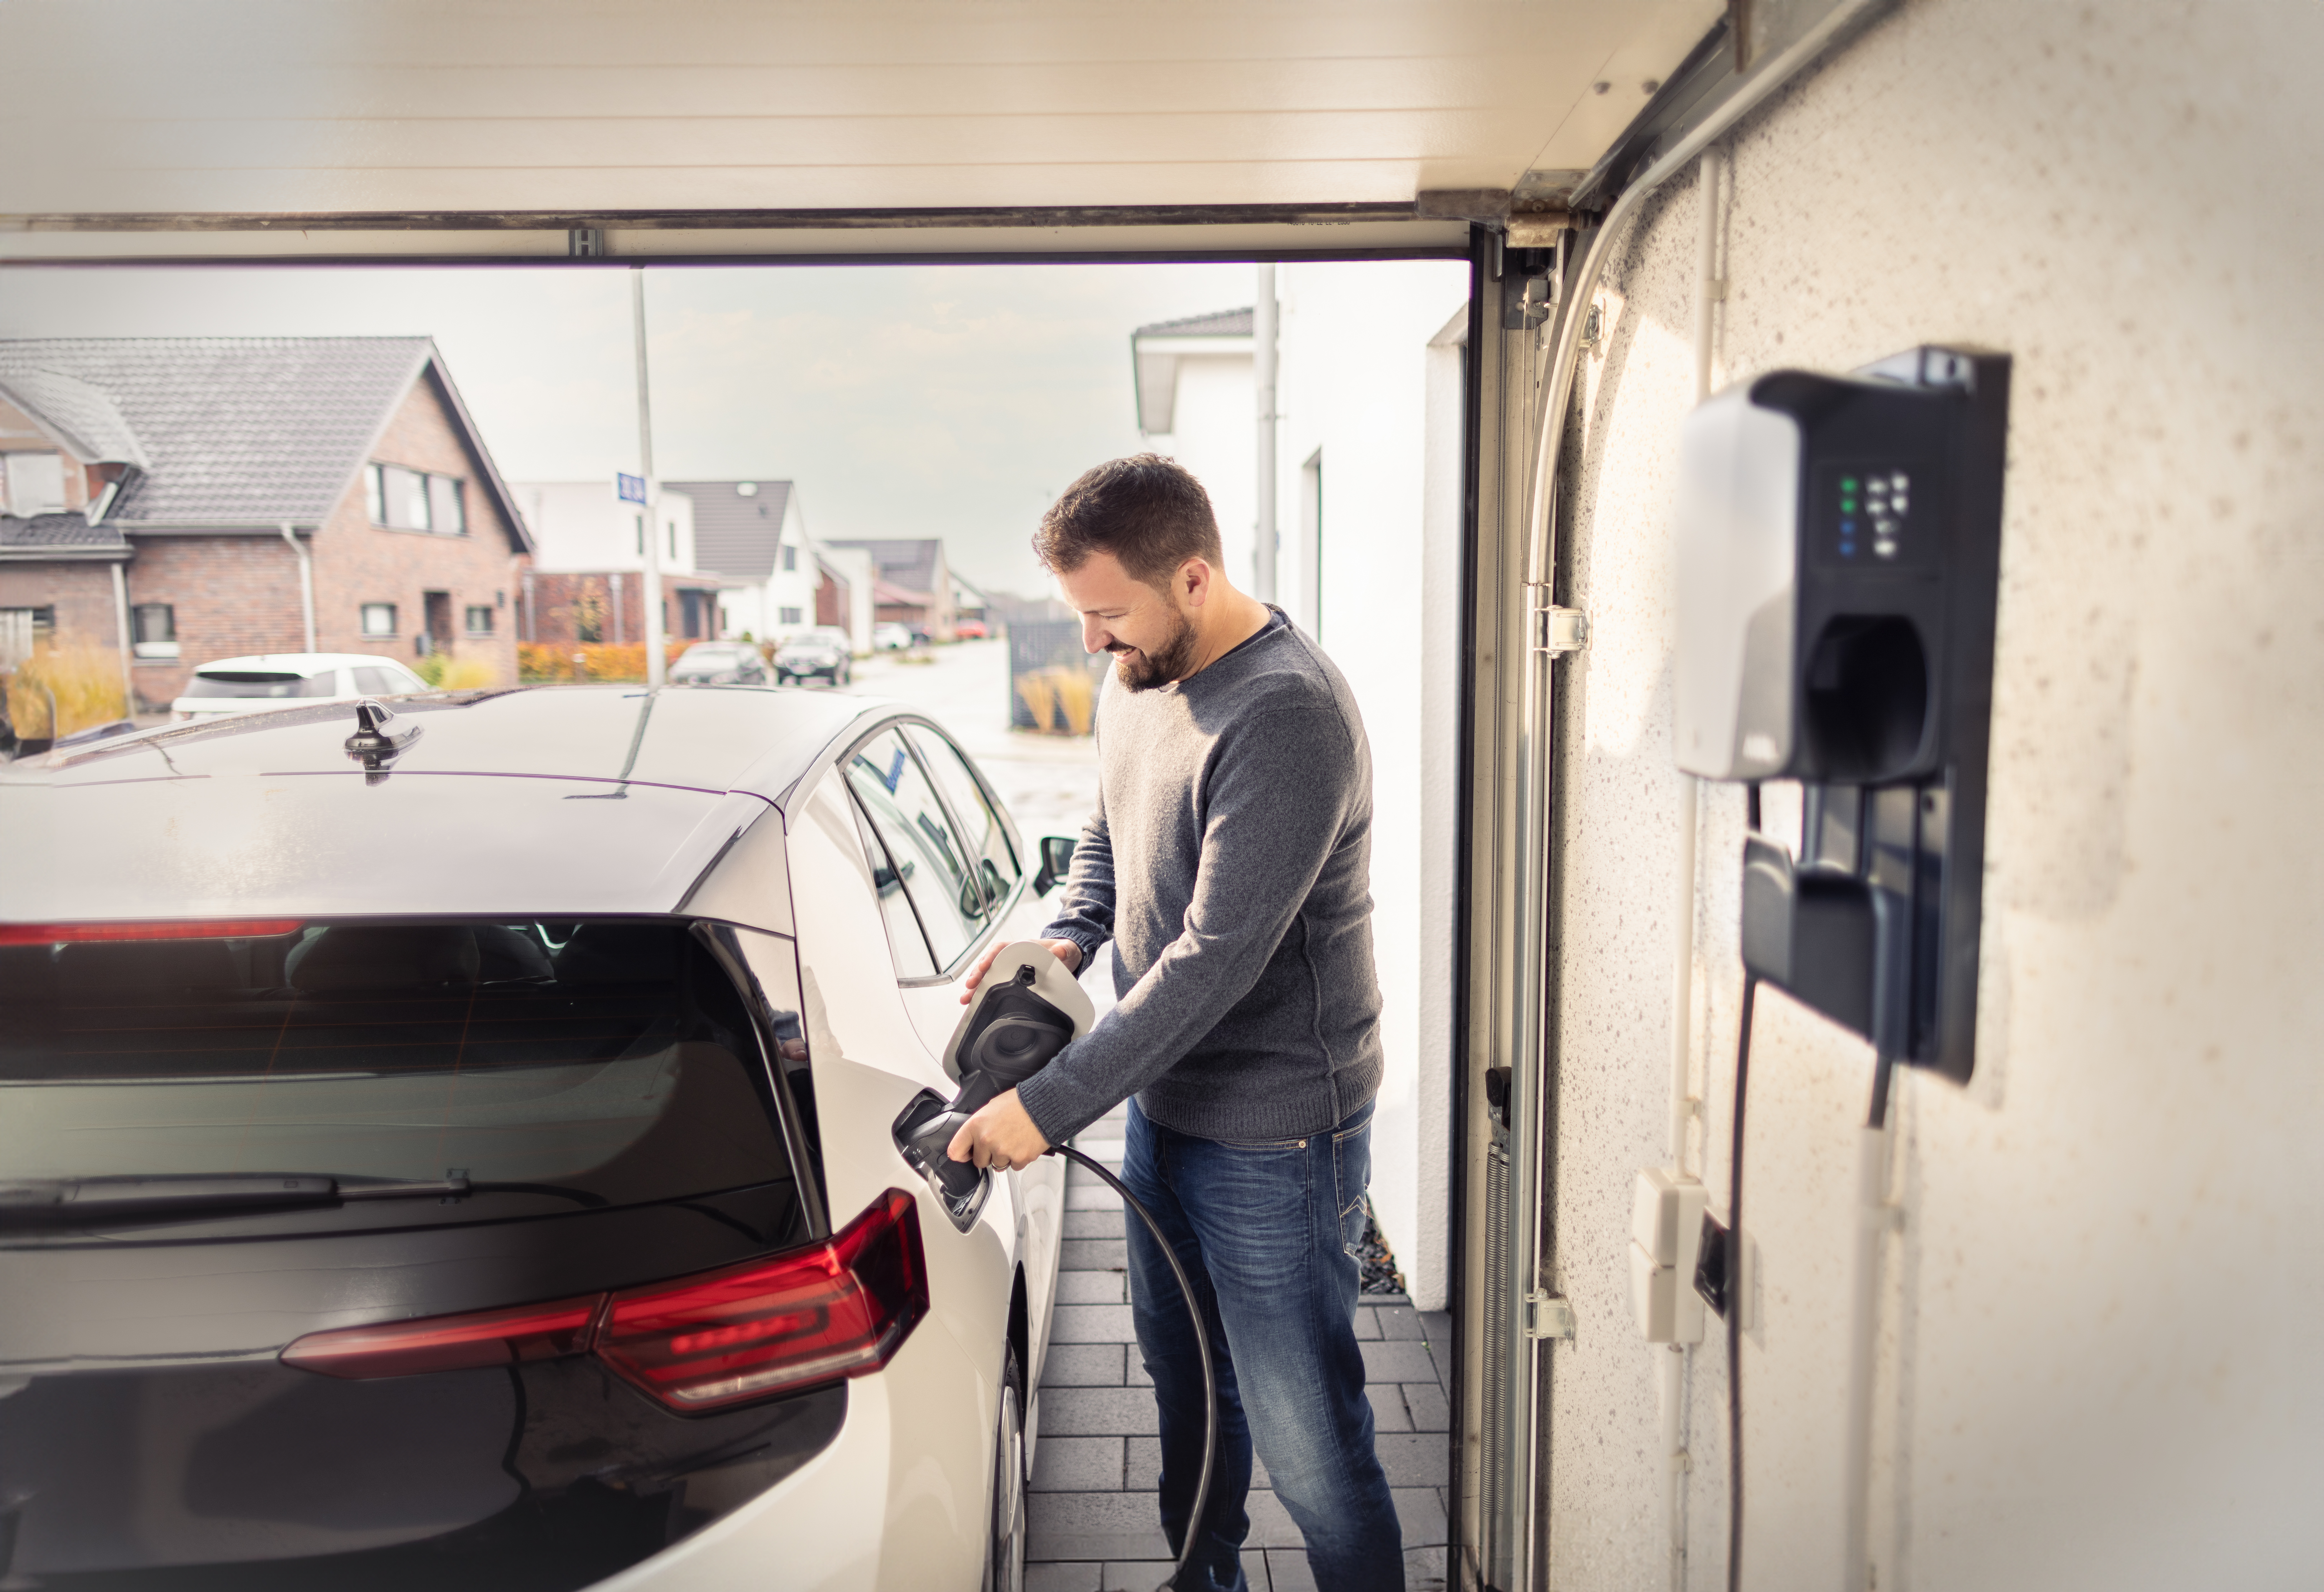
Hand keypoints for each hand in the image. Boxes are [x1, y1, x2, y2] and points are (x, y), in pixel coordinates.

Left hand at [946, 1088, 1050, 1171]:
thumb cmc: (1019, 1102)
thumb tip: (973, 1137)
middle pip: (979, 1162)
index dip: (962, 1154)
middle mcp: (987, 1140)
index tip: (967, 1154)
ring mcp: (1003, 1151)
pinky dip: (1018, 1158)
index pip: (955, 1151)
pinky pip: (1014, 1165)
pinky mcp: (1019, 1159)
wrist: (1044, 1105)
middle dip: (987, 1155)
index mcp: (976, 1126)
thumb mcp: (991, 1107)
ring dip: (1003, 1157)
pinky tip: (1022, 1143)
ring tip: (1013, 1140)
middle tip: (999, 1141)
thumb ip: (979, 1125)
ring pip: (997, 1165)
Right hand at [960, 937, 1082, 1003]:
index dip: (990, 957)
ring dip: (976, 987)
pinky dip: (983, 994)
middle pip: (989, 964)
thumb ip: (1064, 949)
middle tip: (969, 987)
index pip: (1000, 949)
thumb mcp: (1067, 949)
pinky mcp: (1010, 980)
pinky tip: (975, 1004)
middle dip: (977, 975)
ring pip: (988, 976)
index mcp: (1021, 947)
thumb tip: (1059, 951)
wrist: (1066, 959)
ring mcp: (1009, 969)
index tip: (983, 967)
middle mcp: (1011, 957)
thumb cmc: (1063, 951)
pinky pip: (993, 986)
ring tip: (966, 1000)